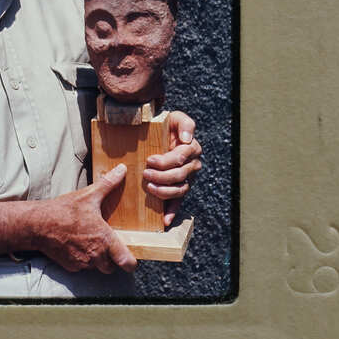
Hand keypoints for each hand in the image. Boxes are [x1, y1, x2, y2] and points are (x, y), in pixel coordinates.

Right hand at [31, 164, 136, 273]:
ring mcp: (82, 263)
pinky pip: (81, 267)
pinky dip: (81, 260)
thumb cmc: (64, 210)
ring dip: (95, 259)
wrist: (39, 224)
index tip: (129, 258)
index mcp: (104, 239)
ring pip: (96, 267)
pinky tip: (76, 245)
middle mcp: (95, 255)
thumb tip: (122, 169)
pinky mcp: (71, 266)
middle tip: (106, 245)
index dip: (130, 262)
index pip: (127, 262)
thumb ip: (108, 184)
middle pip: (111, 267)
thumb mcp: (89, 195)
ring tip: (89, 242)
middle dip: (111, 259)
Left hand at [143, 110, 202, 226]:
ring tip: (150, 188)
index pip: (180, 158)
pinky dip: (172, 212)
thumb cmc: (167, 126)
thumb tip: (187, 138)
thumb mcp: (176, 118)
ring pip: (179, 190)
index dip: (165, 161)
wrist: (159, 134)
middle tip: (145, 173)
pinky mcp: (179, 188)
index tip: (150, 159)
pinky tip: (165, 220)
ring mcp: (186, 178)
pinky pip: (178, 202)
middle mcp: (192, 165)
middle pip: (179, 175)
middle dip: (162, 176)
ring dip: (164, 192)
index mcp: (192, 149)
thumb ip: (185, 123)